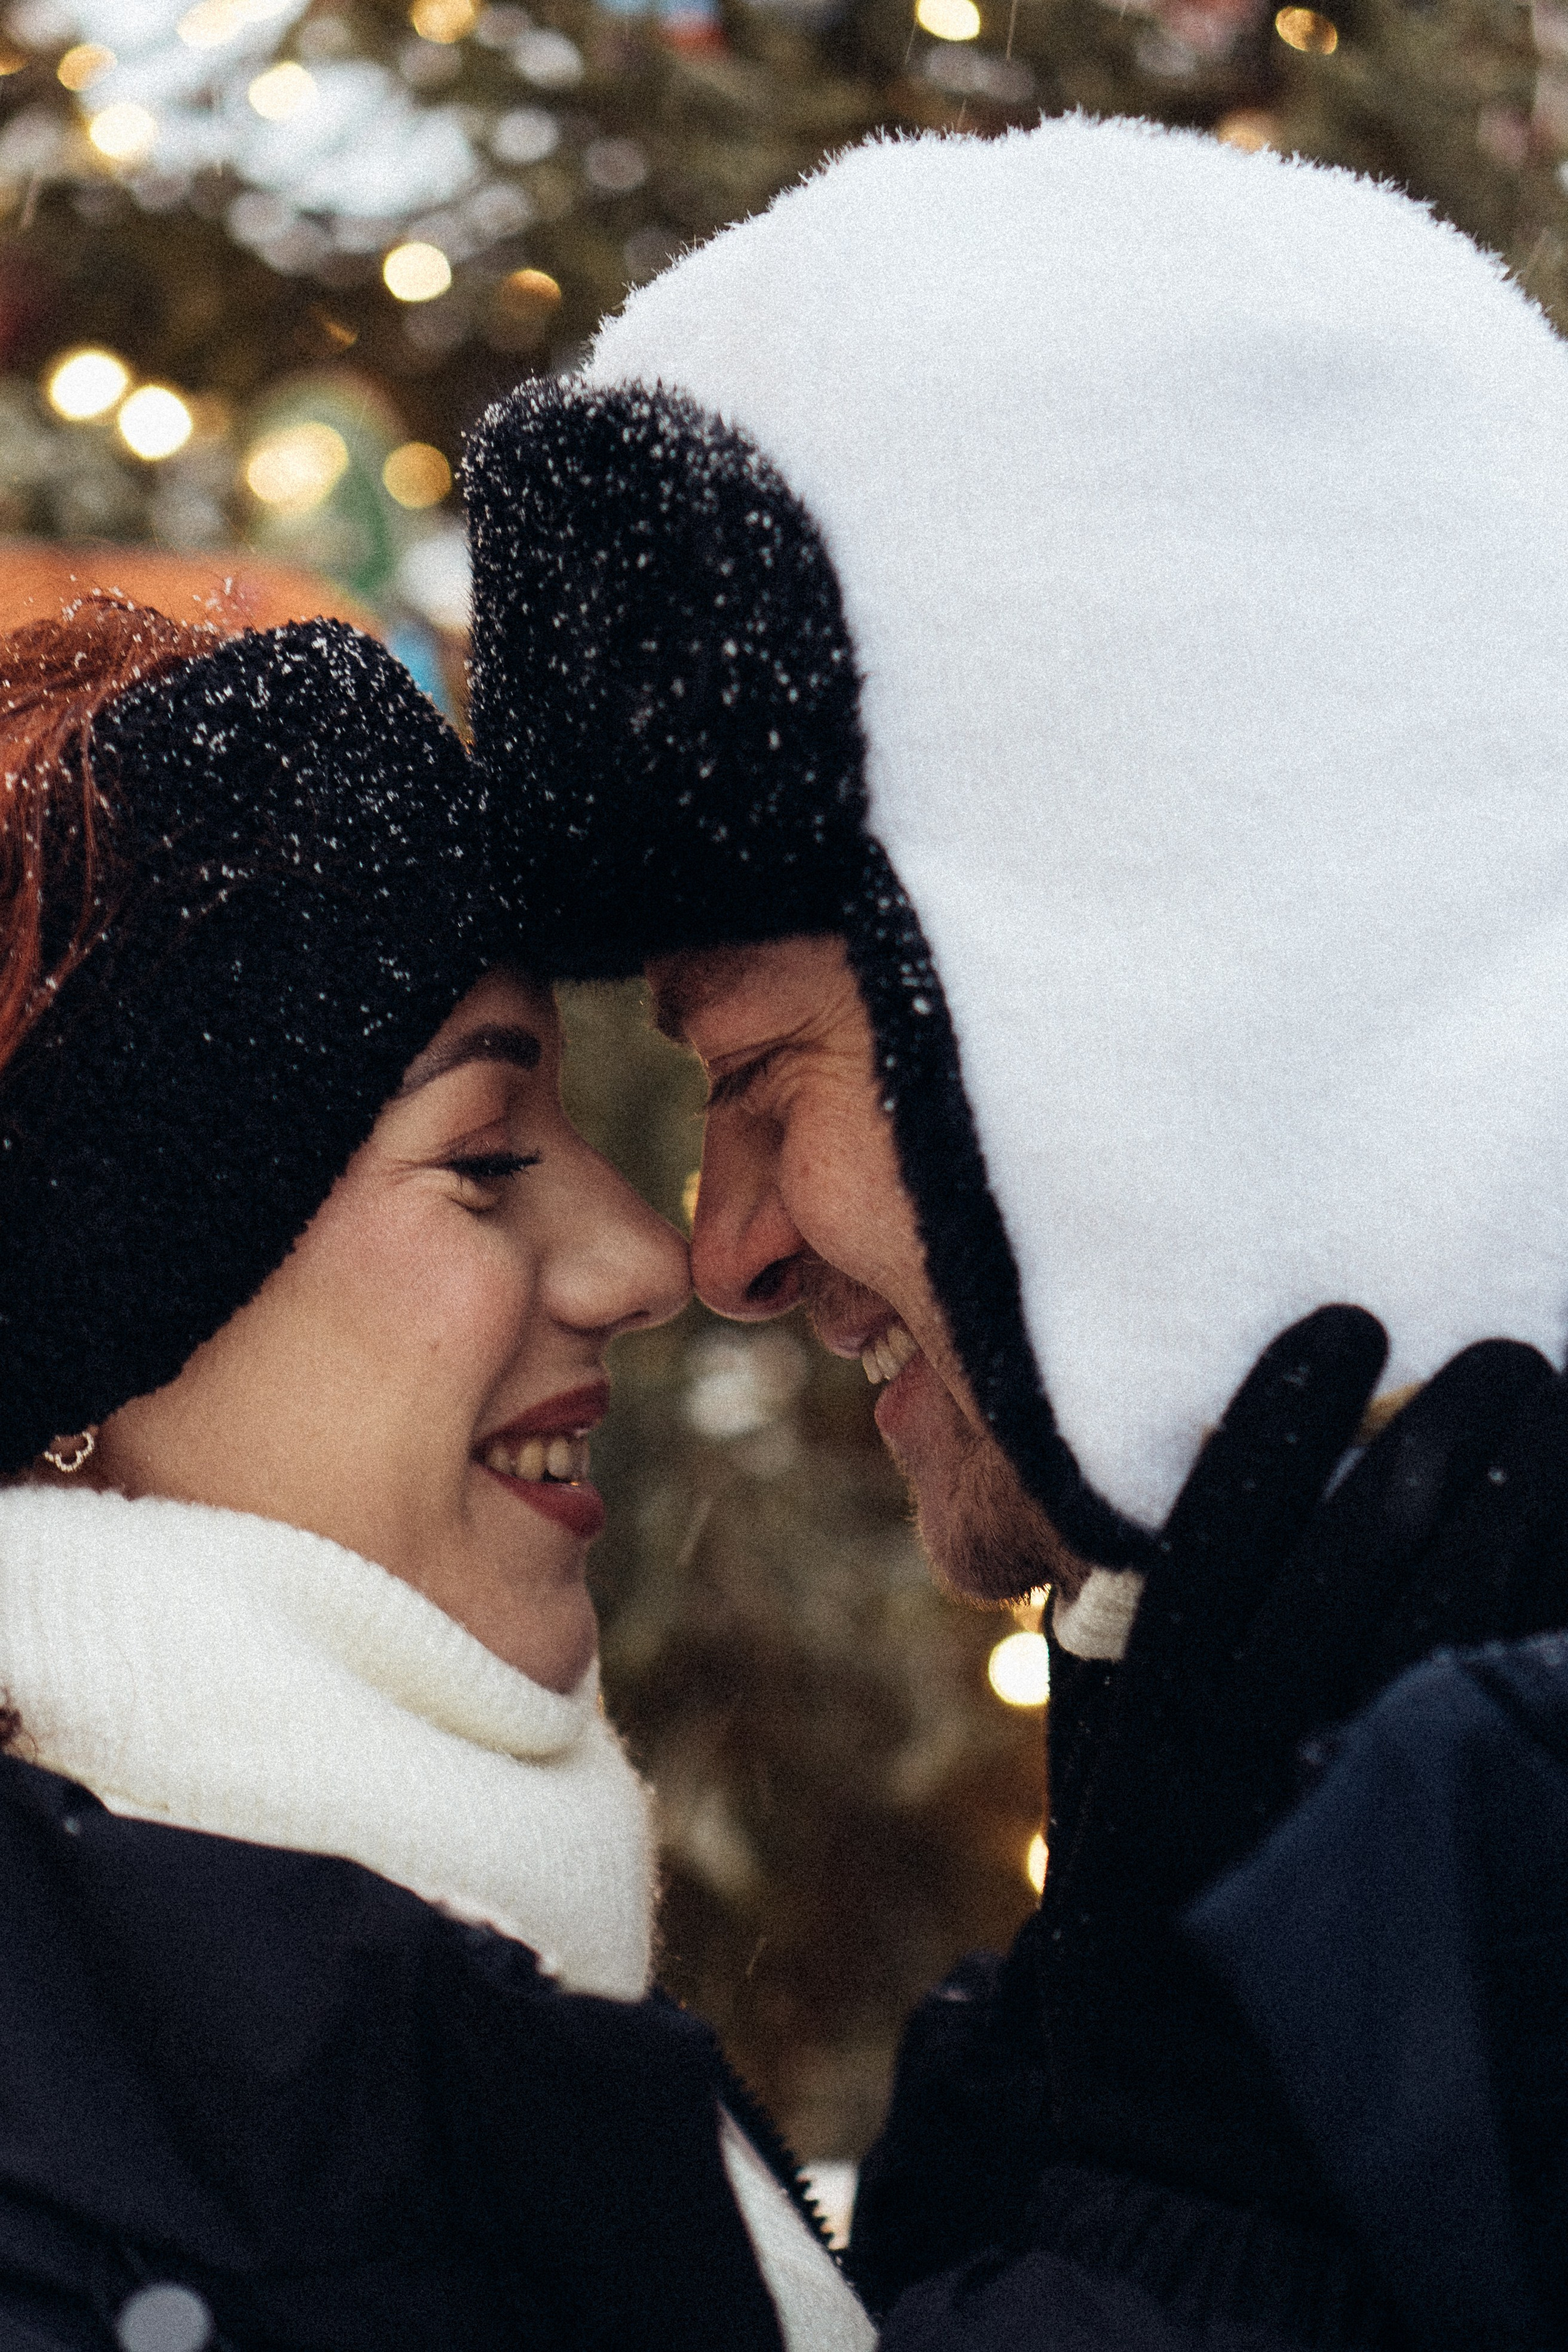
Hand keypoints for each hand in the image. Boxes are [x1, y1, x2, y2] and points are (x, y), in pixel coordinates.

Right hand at [1038, 1308, 1565, 2220]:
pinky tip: (1565, 1536)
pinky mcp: (1441, 1853)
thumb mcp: (1105, 1782)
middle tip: (1497, 1355)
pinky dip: (1542, 1621)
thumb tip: (1165, 1499)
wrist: (1211, 2127)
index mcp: (1164, 1729)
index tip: (1343, 1327)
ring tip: (1549, 1407)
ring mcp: (1359, 1810)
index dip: (1287, 1422)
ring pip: (1453, 1625)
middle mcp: (1265, 1758)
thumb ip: (1119, 1651)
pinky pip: (1503, 1711)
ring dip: (1514, 1503)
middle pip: (1361, 1562)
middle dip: (1436, 1441)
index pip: (1227, 1535)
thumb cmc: (1149, 1916)